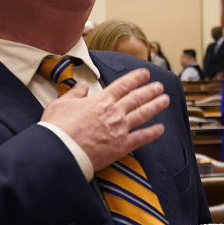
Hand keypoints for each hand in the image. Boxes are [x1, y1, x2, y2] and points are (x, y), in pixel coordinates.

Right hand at [40, 68, 168, 171]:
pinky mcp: (121, 146)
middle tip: (159, 86)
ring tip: (165, 100)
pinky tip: (161, 129)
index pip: (123, 85)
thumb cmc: (57, 128)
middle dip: (150, 91)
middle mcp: (114, 112)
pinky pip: (142, 138)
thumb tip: (82, 85)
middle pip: (137, 98)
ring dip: (156, 106)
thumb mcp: (60, 103)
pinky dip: (153, 132)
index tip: (146, 73)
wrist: (60, 151)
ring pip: (143, 114)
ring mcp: (120, 129)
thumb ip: (74, 93)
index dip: (136, 78)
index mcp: (101, 100)